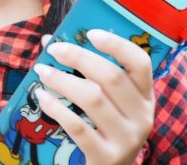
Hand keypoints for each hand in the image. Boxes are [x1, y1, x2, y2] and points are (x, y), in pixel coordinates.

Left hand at [33, 29, 153, 164]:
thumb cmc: (104, 127)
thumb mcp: (110, 102)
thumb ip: (88, 71)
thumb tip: (51, 40)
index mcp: (145, 96)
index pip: (141, 63)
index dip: (117, 45)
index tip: (90, 33)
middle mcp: (142, 116)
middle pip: (112, 77)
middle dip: (79, 57)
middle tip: (53, 49)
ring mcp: (127, 139)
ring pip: (93, 99)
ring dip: (62, 80)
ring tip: (41, 71)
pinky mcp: (107, 156)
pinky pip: (78, 127)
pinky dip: (57, 109)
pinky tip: (42, 97)